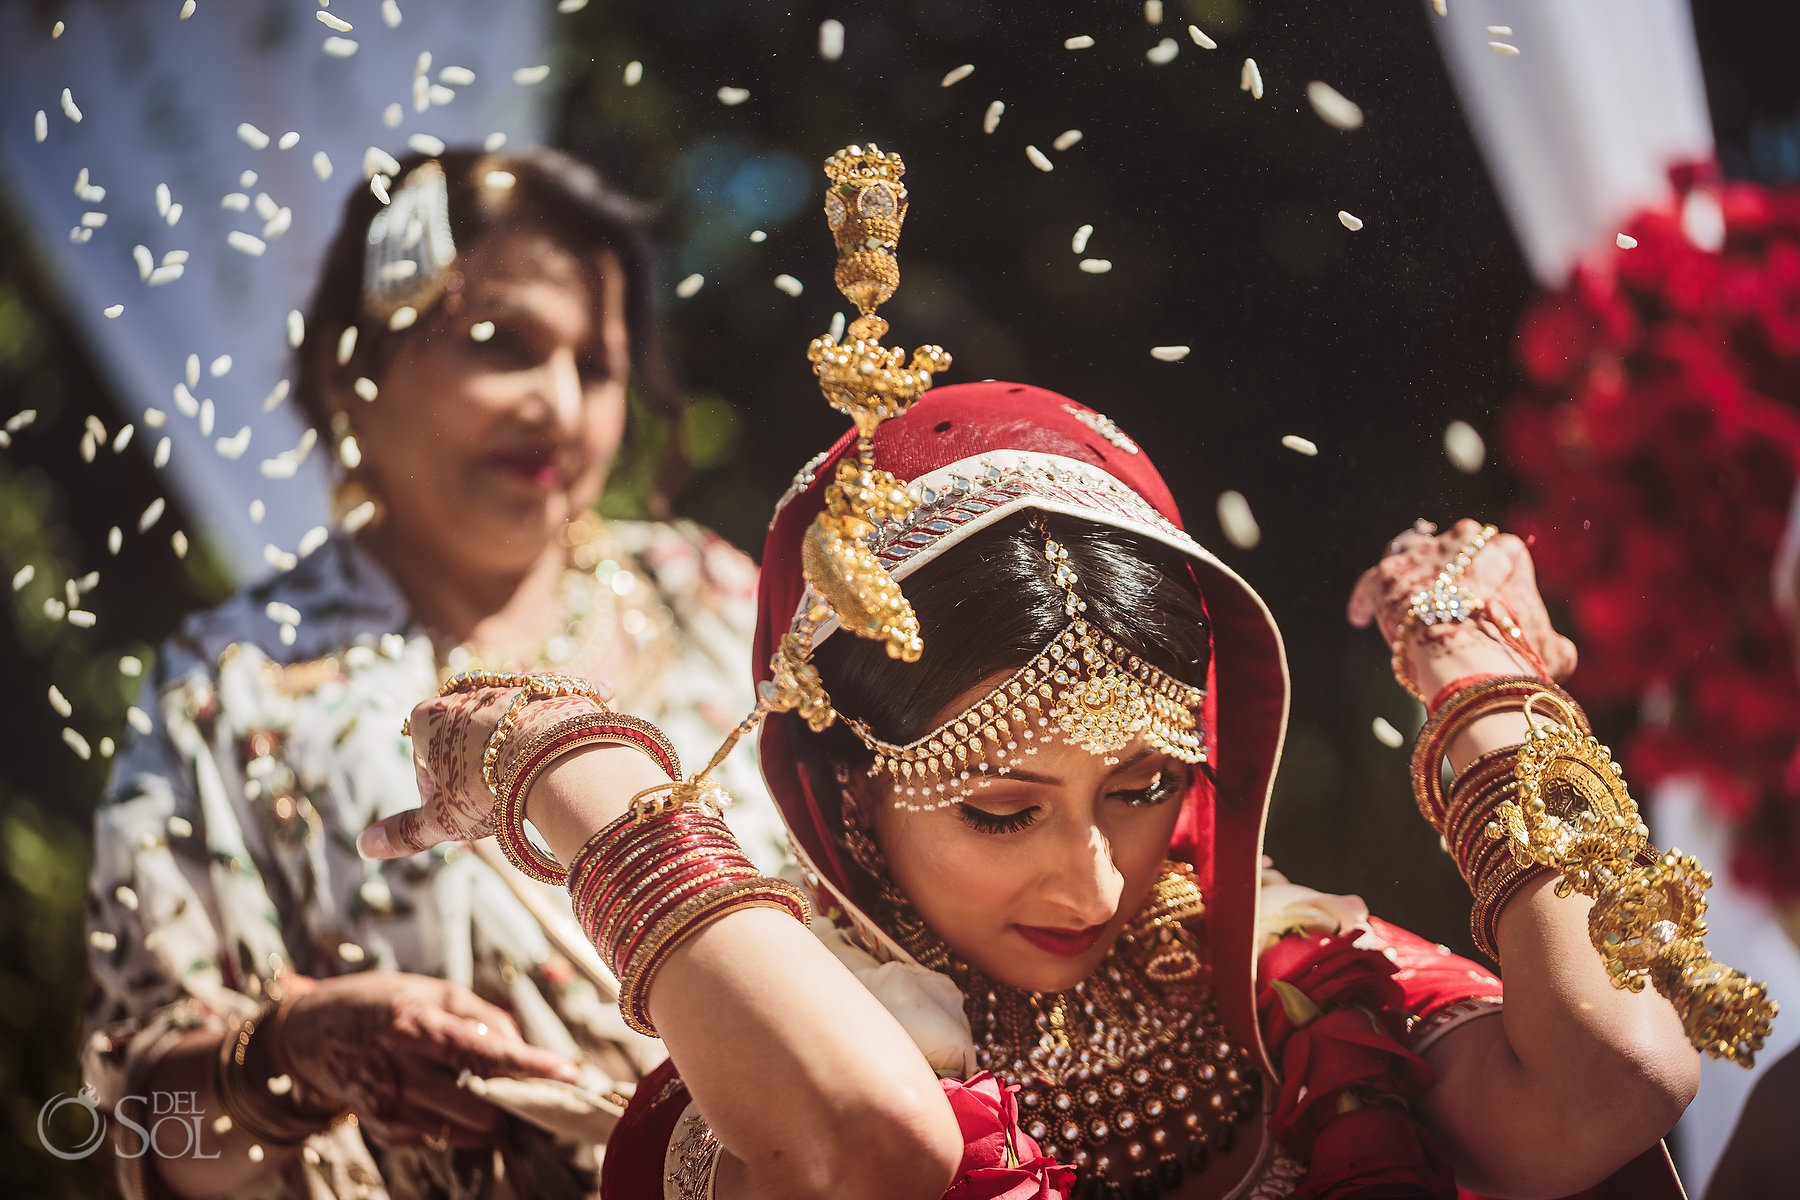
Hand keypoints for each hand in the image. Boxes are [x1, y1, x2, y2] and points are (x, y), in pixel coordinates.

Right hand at [272, 971, 578, 1149]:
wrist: (310, 1034)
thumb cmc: (382, 1003)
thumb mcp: (432, 991)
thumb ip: (481, 1017)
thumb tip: (520, 1046)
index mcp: (416, 1025)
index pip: (486, 1051)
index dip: (532, 1065)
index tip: (569, 1072)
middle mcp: (399, 1069)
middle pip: (480, 1101)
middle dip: (511, 1098)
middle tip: (527, 1085)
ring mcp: (388, 1104)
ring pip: (464, 1128)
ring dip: (489, 1116)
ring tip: (491, 1093)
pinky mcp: (382, 1127)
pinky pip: (439, 1136)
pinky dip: (457, 1123)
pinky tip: (450, 1099)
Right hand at [359, 689, 603, 859]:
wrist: (558, 760)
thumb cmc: (489, 791)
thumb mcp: (442, 820)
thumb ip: (404, 831)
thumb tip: (364, 846)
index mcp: (427, 718)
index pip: (423, 763)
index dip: (441, 795)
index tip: (464, 811)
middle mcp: (465, 692)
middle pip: (465, 742)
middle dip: (478, 771)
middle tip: (499, 801)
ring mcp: (509, 685)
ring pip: (505, 729)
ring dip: (514, 754)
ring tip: (532, 783)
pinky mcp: (549, 686)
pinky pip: (546, 714)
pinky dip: (551, 734)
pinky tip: (560, 757)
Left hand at [1347, 518, 1577, 692]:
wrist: (1471, 659)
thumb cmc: (1516, 658)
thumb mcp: (1552, 651)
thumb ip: (1553, 644)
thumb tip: (1561, 654)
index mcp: (1507, 552)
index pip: (1496, 553)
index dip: (1484, 575)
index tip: (1478, 595)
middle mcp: (1464, 541)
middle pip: (1449, 548)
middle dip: (1444, 566)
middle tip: (1436, 592)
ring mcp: (1424, 554)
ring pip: (1408, 554)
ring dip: (1404, 572)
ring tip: (1398, 597)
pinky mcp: (1389, 574)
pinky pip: (1371, 582)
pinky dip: (1365, 599)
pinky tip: (1359, 617)